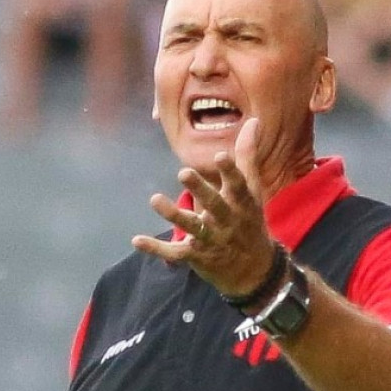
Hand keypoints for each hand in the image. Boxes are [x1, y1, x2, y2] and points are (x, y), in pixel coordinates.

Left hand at [131, 117, 278, 298]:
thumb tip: (254, 121)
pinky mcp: (196, 256)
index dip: (230, 171)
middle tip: (183, 172)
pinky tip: (137, 240)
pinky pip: (174, 253)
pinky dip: (156, 249)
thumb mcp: (252, 190)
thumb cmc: (249, 220)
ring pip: (192, 227)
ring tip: (154, 199)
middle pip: (214, 204)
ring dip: (173, 214)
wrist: (253, 269)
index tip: (220, 155)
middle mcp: (227, 221)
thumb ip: (247, 156)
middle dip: (200, 189)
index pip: (238, 186)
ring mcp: (211, 240)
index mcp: (242, 203)